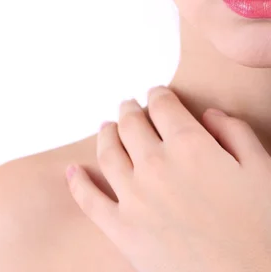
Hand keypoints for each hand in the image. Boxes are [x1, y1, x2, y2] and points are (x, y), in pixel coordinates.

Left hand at [65, 85, 270, 271]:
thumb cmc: (263, 231)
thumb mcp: (263, 170)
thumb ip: (235, 133)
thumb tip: (209, 115)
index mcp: (190, 146)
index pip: (164, 106)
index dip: (158, 95)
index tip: (156, 93)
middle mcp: (156, 165)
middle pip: (131, 124)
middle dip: (130, 110)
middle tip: (129, 105)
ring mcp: (135, 198)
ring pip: (108, 152)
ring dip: (105, 134)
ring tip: (106, 127)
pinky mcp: (122, 231)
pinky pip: (90, 200)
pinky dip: (78, 182)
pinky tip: (72, 170)